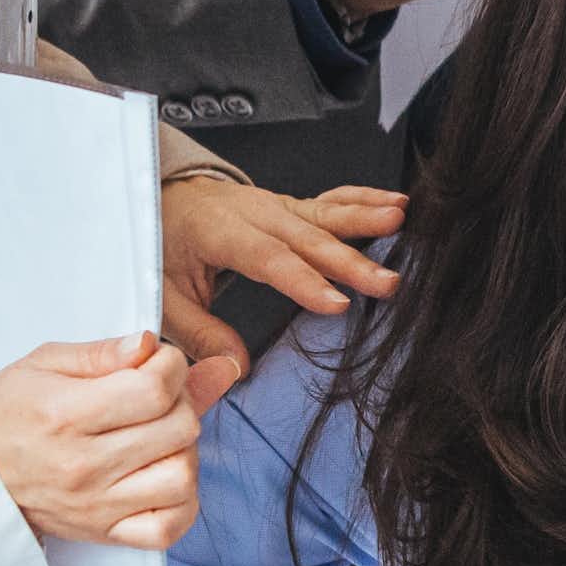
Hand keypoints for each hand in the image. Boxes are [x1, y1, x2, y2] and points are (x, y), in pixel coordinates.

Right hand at [0, 332, 235, 550]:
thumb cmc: (10, 412)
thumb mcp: (46, 363)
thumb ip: (105, 351)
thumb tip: (152, 344)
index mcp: (68, 415)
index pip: (156, 388)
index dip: (171, 365)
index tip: (157, 362)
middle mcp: (84, 465)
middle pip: (179, 428)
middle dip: (181, 400)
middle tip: (158, 397)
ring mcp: (96, 504)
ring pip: (182, 477)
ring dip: (184, 450)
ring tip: (160, 437)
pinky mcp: (104, 532)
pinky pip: (168, 529)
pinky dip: (181, 503)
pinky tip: (162, 476)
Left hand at [159, 177, 408, 376]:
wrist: (165, 197)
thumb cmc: (165, 246)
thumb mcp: (166, 295)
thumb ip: (202, 333)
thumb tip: (237, 368)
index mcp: (220, 231)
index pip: (267, 258)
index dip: (303, 280)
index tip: (337, 304)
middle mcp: (256, 212)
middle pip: (307, 238)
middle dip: (350, 261)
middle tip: (387, 283)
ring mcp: (278, 205)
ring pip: (325, 214)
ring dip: (366, 219)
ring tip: (400, 221)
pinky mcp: (293, 206)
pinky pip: (332, 203)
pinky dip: (364, 201)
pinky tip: (396, 204)